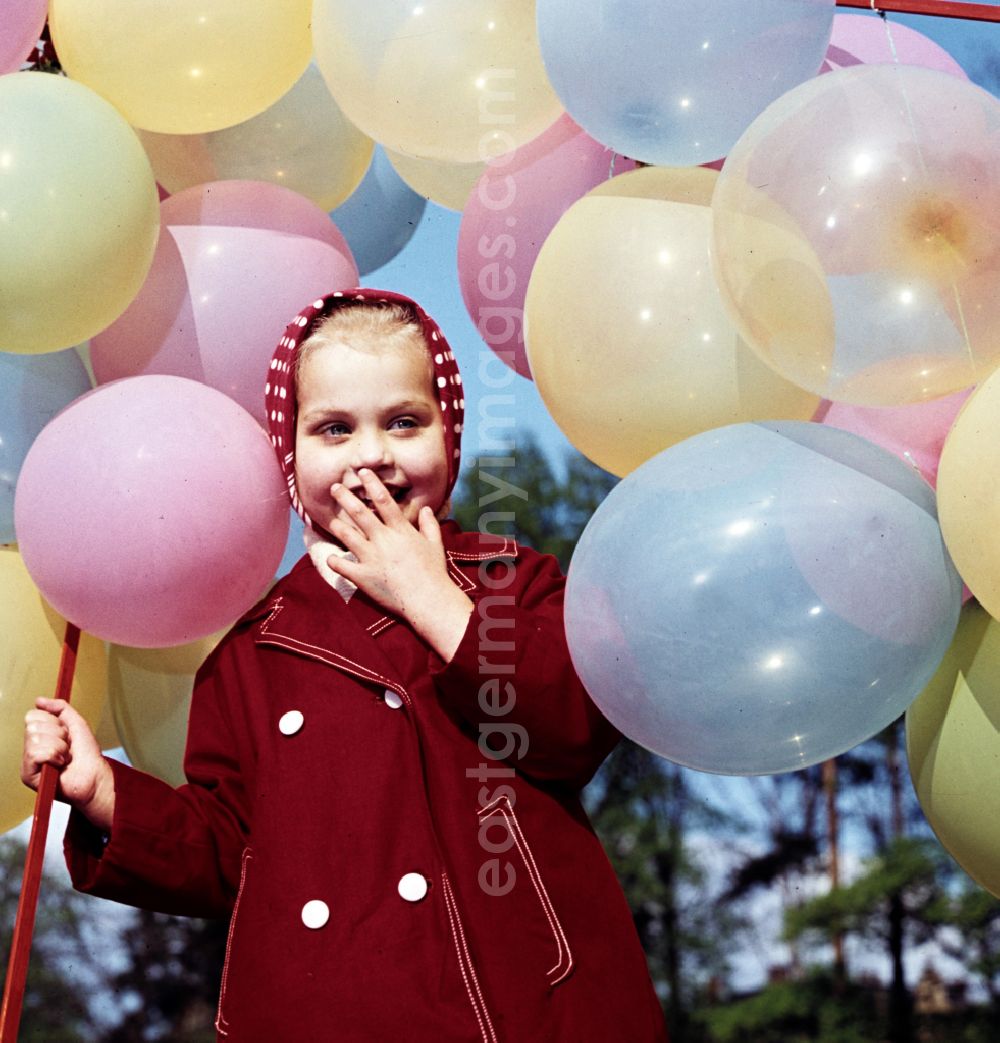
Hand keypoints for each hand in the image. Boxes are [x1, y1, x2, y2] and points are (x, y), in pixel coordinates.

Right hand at [22, 698, 114, 831]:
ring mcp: (28, 762)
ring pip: (35, 739)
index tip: (66, 733)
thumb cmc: (87, 754)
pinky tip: (59, 764)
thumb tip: (39, 700)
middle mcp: (30, 748)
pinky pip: (36, 753)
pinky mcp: (28, 775)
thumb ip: (60, 708)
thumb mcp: (75, 723)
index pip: (32, 716)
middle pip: (32, 726)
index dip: (53, 721)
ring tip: (65, 756)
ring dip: (58, 746)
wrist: (94, 775)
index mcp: (39, 736)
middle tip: (66, 746)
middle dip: (57, 734)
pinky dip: (53, 756)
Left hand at [324, 470, 472, 660]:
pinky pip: (341, 565)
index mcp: (401, 530)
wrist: (428, 600)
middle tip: (334, 487)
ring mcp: (371, 557)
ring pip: (347, 535)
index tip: (362, 472)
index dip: (372, 483)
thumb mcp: (436, 545)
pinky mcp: (363, 576)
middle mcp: (383, 539)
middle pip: (359, 512)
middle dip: (345, 497)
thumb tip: (427, 509)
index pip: (383, 500)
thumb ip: (430, 525)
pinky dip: (333, 560)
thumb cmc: (434, 573)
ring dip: (337, 524)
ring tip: (330, 519)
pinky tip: (330, 557)